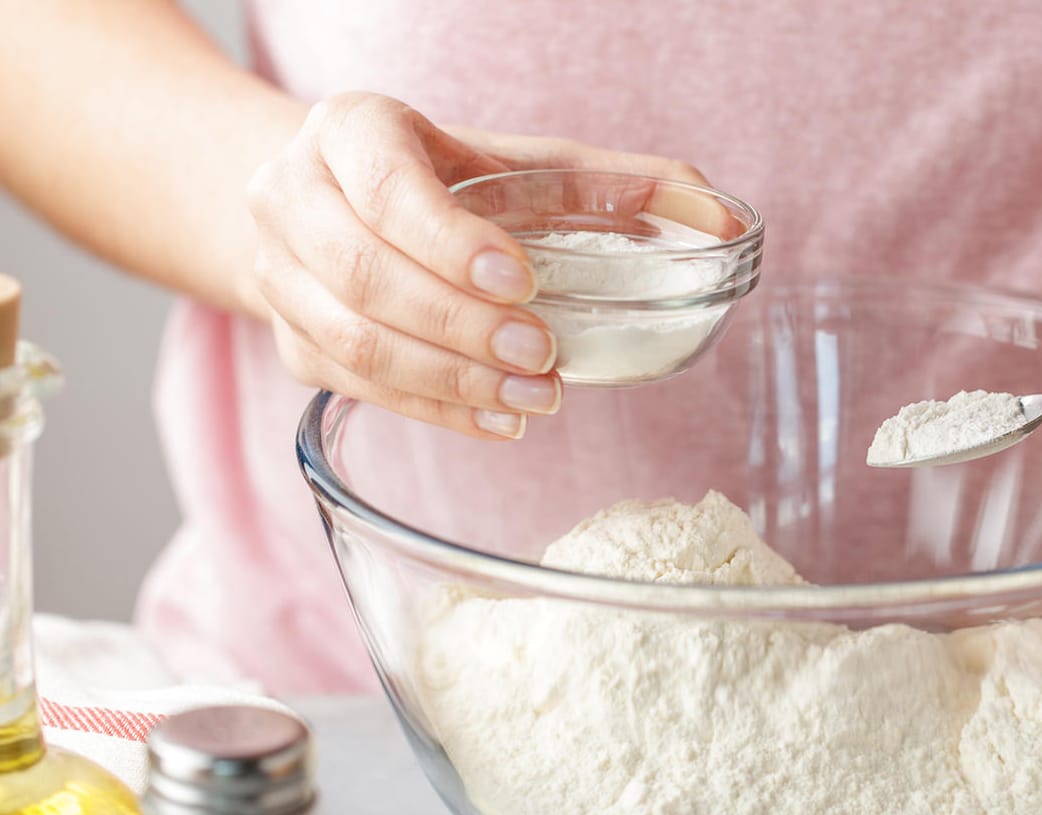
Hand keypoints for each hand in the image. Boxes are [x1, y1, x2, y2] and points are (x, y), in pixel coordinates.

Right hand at [245, 92, 709, 437]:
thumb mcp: (522, 166)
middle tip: (544, 354)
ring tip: (535, 398)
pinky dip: (434, 409)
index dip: (450, 240)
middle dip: (461, 325)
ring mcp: (278, 273)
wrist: (332, 200)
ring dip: (451, 378)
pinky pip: (355, 387)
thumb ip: (618, 186)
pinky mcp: (290, 341)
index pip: (387, 186)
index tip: (523, 281)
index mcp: (349, 129)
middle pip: (365, 274)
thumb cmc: (445, 180)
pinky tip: (500, 420)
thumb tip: (724, 217)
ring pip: (353, 341)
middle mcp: (293, 194)